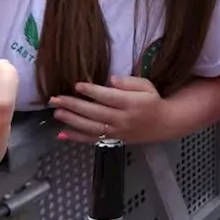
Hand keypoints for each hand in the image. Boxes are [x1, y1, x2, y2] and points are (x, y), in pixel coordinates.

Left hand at [50, 76, 166, 143]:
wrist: (163, 124)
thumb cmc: (152, 101)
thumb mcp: (146, 86)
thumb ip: (128, 82)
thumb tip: (110, 80)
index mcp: (131, 104)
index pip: (108, 97)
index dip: (92, 91)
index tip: (77, 85)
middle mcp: (122, 119)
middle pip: (95, 112)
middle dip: (74, 105)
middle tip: (55, 99)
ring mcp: (116, 131)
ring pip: (91, 127)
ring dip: (72, 121)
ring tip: (56, 112)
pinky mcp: (113, 139)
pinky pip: (92, 140)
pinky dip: (76, 138)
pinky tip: (62, 133)